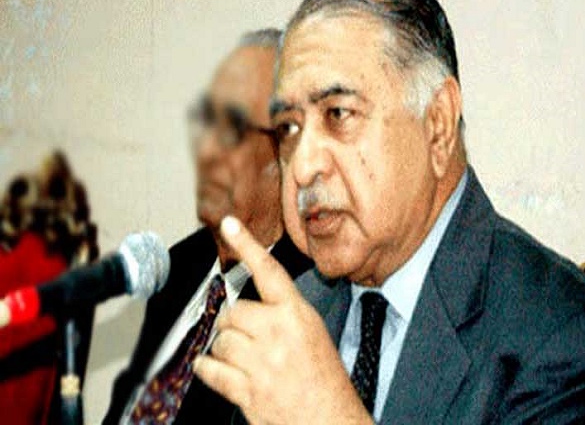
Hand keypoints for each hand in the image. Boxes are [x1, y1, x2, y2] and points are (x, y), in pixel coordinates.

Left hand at [193, 216, 372, 424]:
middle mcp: (279, 334)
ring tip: (244, 361)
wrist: (330, 421)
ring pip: (220, 340)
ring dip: (225, 350)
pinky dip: (209, 370)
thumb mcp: (312, 333)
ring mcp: (262, 362)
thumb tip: (250, 305)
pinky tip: (220, 371)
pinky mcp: (247, 390)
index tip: (230, 224)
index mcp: (298, 315)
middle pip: (233, 312)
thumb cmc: (325, 379)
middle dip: (234, 326)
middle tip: (247, 339)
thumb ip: (283, 314)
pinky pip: (210, 370)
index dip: (247, 245)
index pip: (269, 271)